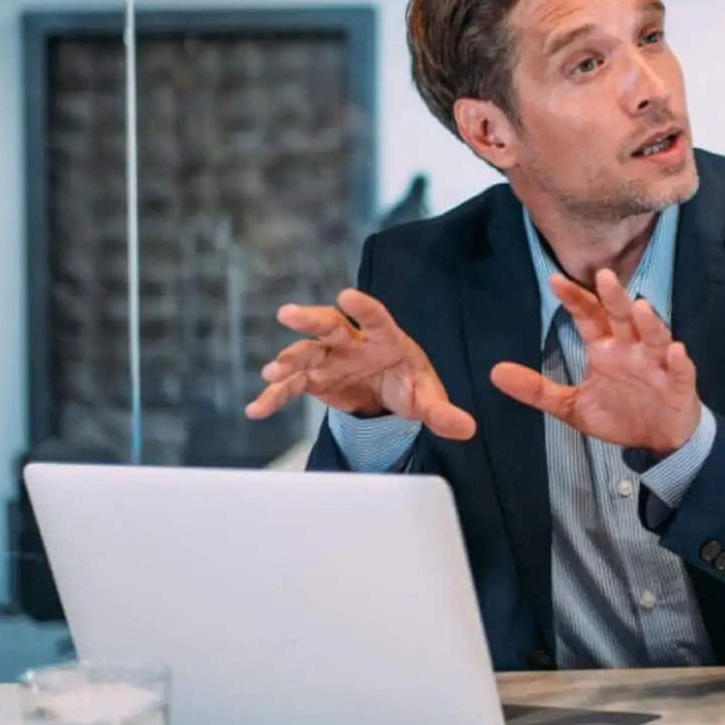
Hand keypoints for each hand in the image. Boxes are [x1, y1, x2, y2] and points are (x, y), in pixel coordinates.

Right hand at [246, 289, 476, 439]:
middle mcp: (352, 342)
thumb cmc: (409, 385)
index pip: (374, 317)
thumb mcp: (427, 399)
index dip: (362, 306)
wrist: (387, 394)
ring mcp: (330, 358)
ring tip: (271, 372)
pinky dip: (274, 396)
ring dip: (287, 359)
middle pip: (329, 324)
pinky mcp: (315, 379)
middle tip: (288, 314)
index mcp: (384, 338)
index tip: (347, 295)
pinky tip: (257, 409)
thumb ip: (442, 412)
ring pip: (304, 351)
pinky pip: (291, 385)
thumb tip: (467, 428)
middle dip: (310, 319)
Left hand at [490, 271, 703, 455]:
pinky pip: (681, 372)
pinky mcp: (679, 387)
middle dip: (614, 298)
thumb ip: (537, 390)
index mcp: (605, 350)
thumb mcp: (571, 406)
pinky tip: (675, 351)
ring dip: (649, 323)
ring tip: (640, 308)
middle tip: (604, 277)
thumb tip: (494, 372)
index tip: (554, 281)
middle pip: (622, 318)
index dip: (574, 299)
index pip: (589, 317)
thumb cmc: (619, 415)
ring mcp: (657, 366)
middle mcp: (631, 350)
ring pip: (654, 337)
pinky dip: (679, 361)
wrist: (658, 441)